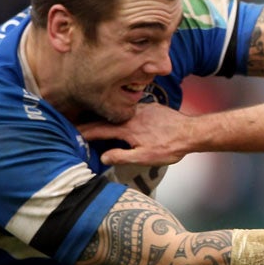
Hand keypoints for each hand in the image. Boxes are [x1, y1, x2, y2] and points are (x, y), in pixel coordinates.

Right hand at [78, 102, 193, 165]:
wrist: (192, 132)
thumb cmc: (169, 147)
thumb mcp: (144, 157)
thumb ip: (122, 156)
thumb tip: (103, 157)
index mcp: (126, 128)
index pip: (98, 129)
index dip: (83, 132)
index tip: (71, 134)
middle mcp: (131, 115)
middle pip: (104, 118)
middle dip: (88, 123)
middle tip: (75, 126)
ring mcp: (141, 108)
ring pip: (117, 113)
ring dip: (104, 117)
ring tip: (93, 122)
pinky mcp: (151, 106)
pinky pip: (130, 109)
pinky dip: (120, 114)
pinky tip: (120, 118)